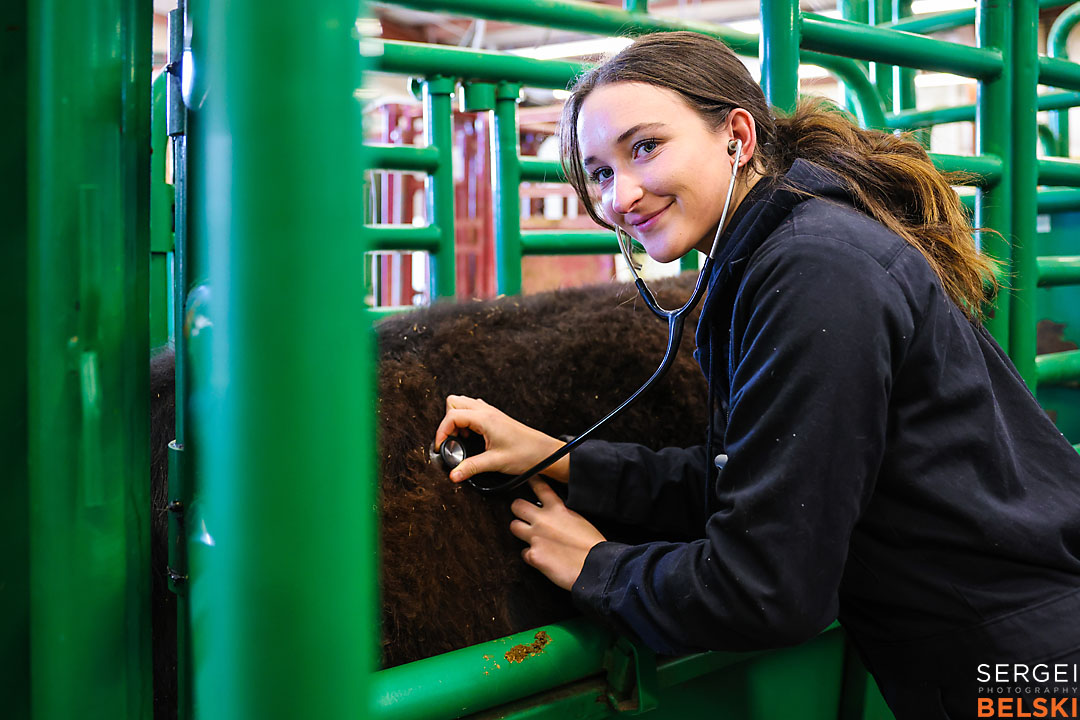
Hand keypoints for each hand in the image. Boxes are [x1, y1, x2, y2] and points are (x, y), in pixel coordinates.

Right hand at [434, 395, 568, 483]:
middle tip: (452, 440)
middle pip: (454, 402)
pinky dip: (467, 420)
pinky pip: (473, 409)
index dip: (441, 431)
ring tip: (462, 438)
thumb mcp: (495, 463)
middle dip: (447, 420)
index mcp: (485, 419)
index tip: (441, 446)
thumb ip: (471, 467)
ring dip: (457, 418)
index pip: (452, 415)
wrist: (545, 452)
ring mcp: (491, 412)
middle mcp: (487, 411)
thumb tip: (453, 474)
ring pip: (463, 403)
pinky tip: (473, 436)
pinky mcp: (495, 417)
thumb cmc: (525, 454)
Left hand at [509, 478, 605, 590]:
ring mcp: (535, 537)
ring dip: (519, 530)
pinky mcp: (533, 555)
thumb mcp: (579, 520)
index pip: (540, 487)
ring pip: (513, 526)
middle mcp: (543, 520)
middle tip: (522, 514)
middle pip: (517, 505)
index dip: (532, 480)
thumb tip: (556, 515)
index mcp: (558, 509)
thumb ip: (563, 514)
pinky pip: (523, 553)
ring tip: (528, 535)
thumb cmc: (592, 545)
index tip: (529, 478)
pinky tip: (540, 557)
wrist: (595, 566)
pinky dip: (530, 555)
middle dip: (518, 509)